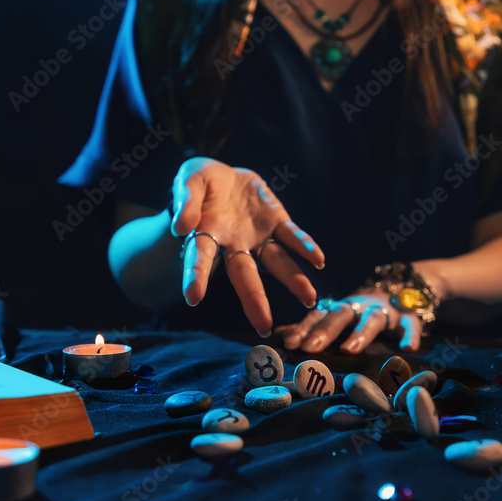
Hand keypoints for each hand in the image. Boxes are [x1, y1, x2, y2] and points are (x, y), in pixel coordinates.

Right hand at [171, 157, 324, 335]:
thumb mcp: (188, 180)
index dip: (196, 277)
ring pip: (276, 262)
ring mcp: (258, 236)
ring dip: (293, 279)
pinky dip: (305, 247)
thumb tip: (182, 227)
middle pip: (244, 275)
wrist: (223, 174)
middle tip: (263, 327)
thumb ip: (186, 200)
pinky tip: (319, 260)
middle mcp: (234, 244)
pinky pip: (291, 236)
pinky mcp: (276, 221)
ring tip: (309, 298)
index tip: (192, 298)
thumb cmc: (199, 182)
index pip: (200, 259)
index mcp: (206, 235)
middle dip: (254, 300)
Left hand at [276, 289, 423, 354]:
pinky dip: (410, 334)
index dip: (303, 329)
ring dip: (360, 333)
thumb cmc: (362, 313)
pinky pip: (410, 324)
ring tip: (349, 350)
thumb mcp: (338, 317)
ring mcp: (384, 311)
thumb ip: (312, 327)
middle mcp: (359, 307)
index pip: (317, 316)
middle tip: (309, 348)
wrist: (404, 290)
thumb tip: (277, 336)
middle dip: (324, 332)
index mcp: (339, 309)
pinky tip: (409, 348)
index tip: (288, 344)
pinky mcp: (408, 317)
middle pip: (340, 316)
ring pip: (372, 319)